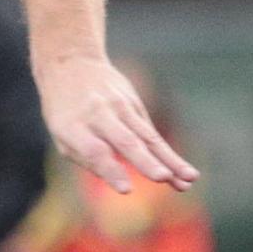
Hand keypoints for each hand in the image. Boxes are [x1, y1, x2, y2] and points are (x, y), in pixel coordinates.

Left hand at [38, 53, 195, 195]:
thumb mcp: (62, 135)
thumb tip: (120, 182)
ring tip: (189, 179)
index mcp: (72, 126)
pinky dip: (168, 154)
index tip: (126, 189)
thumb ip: (87, 158)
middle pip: (126, 141)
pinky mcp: (135, 105)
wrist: (71, 61)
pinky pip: (152, 134)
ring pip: (148, 137)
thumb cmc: (65, 111)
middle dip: (146, 162)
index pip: (94, 150)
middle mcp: (98, 114)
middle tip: (163, 178)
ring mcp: (120, 107)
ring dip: (170, 160)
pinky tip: (185, 172)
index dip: (111, 170)